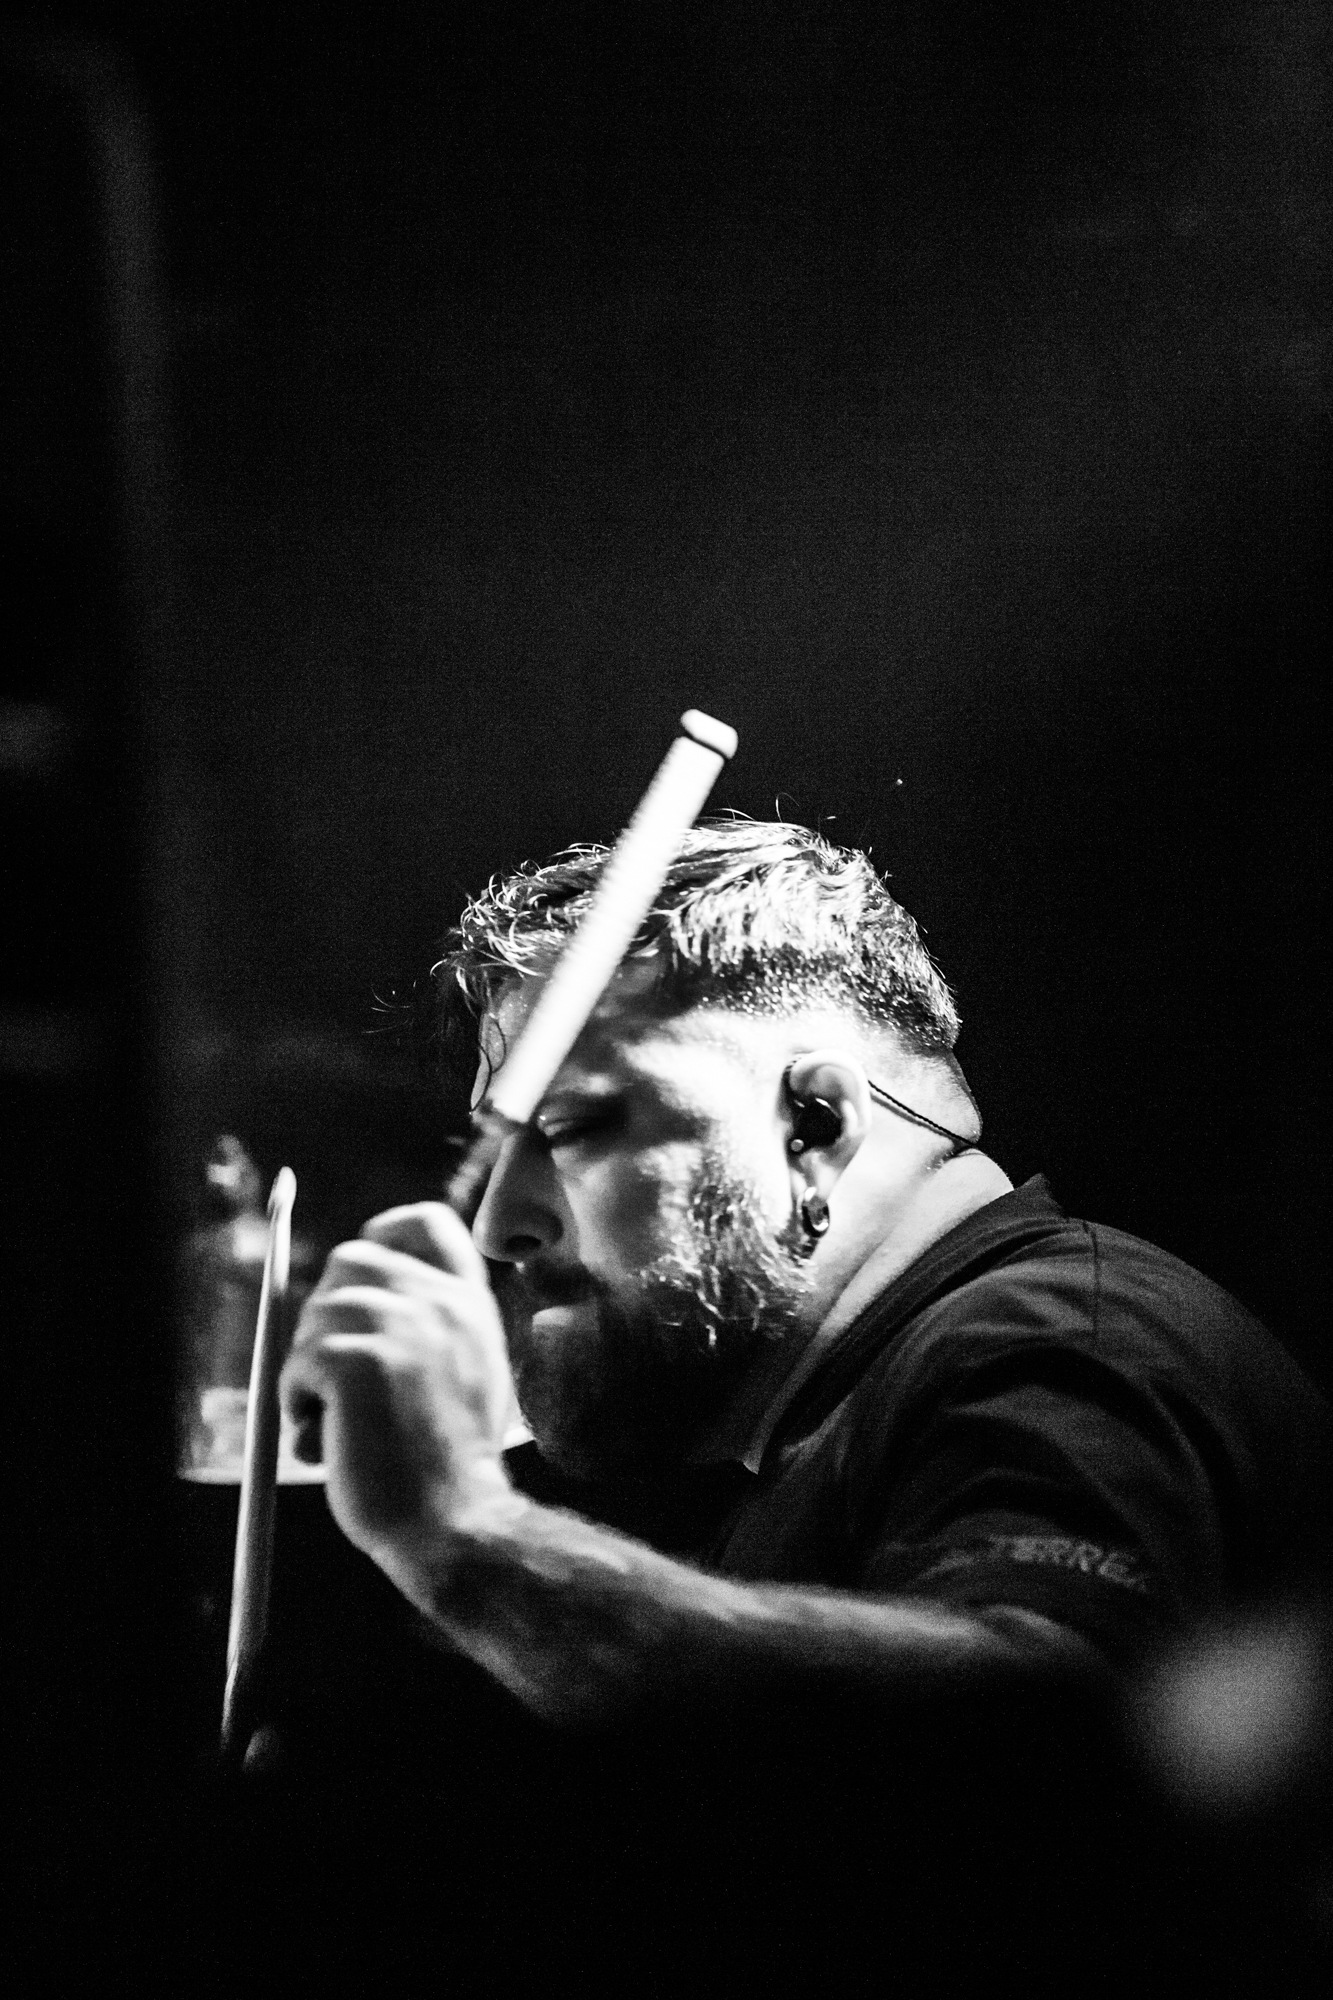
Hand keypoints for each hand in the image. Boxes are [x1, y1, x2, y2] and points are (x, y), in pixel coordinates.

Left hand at [279, 1203, 522, 1576]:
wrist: (456, 1525)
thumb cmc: (448, 1468)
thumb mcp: (459, 1376)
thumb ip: (421, 1330)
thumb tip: (336, 1305)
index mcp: (469, 1304)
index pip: (426, 1224)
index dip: (383, 1236)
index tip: (362, 1283)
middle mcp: (440, 1302)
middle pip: (351, 1259)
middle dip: (327, 1314)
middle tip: (332, 1378)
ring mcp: (401, 1325)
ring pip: (317, 1312)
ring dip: (308, 1367)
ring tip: (337, 1423)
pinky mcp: (357, 1359)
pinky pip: (298, 1360)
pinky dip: (296, 1401)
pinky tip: (328, 1441)